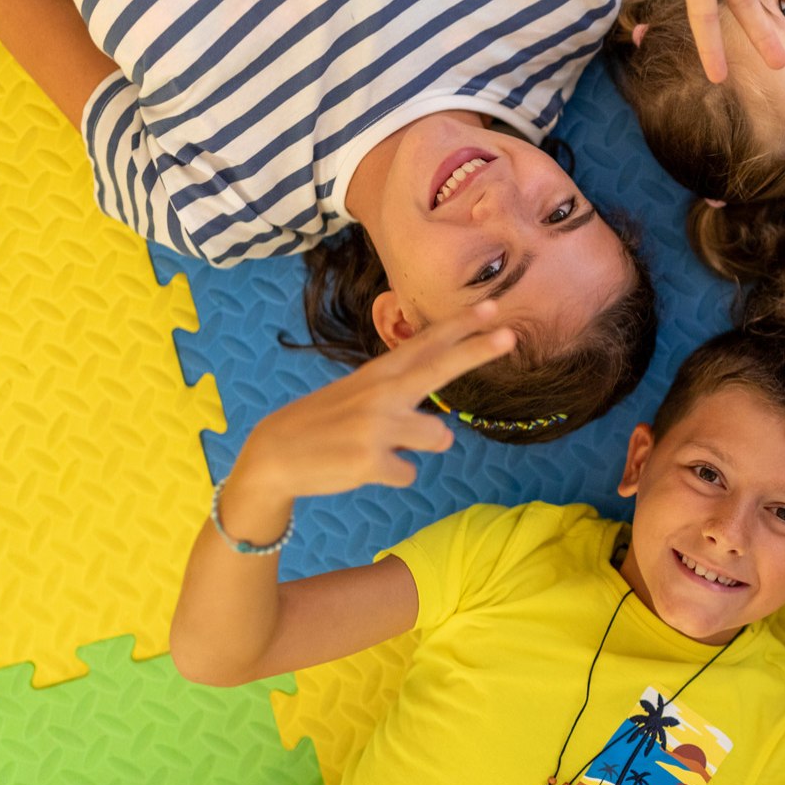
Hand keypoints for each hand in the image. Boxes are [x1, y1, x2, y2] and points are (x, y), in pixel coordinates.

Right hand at [232, 302, 514, 499]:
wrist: (274, 455)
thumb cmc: (324, 424)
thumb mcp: (357, 393)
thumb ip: (398, 391)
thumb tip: (440, 416)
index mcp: (379, 374)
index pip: (425, 344)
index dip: (460, 327)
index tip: (493, 309)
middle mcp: (381, 394)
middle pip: (440, 369)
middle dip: (477, 351)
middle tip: (511, 336)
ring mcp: (376, 427)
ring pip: (439, 437)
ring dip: (417, 446)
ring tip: (380, 445)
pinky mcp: (371, 462)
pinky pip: (409, 473)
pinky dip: (392, 475)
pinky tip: (364, 467)